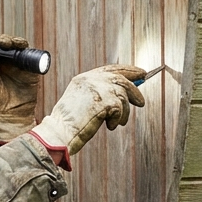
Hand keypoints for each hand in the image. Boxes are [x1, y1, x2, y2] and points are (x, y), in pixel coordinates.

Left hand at [0, 32, 40, 141]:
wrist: (10, 116)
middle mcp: (4, 61)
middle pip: (4, 44)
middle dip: (3, 39)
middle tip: (1, 41)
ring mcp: (18, 64)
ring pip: (17, 47)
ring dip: (15, 41)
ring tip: (11, 43)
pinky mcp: (30, 70)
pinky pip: (30, 56)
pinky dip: (27, 49)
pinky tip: (23, 47)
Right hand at [30, 64, 146, 155]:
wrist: (60, 131)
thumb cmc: (69, 123)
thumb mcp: (83, 102)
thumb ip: (99, 94)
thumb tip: (123, 93)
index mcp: (84, 78)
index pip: (110, 69)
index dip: (127, 70)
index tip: (140, 74)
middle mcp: (91, 80)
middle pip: (120, 78)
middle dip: (135, 88)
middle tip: (141, 101)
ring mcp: (98, 89)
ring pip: (123, 95)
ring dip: (125, 111)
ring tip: (120, 122)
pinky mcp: (105, 101)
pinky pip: (120, 108)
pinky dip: (118, 119)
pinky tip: (110, 126)